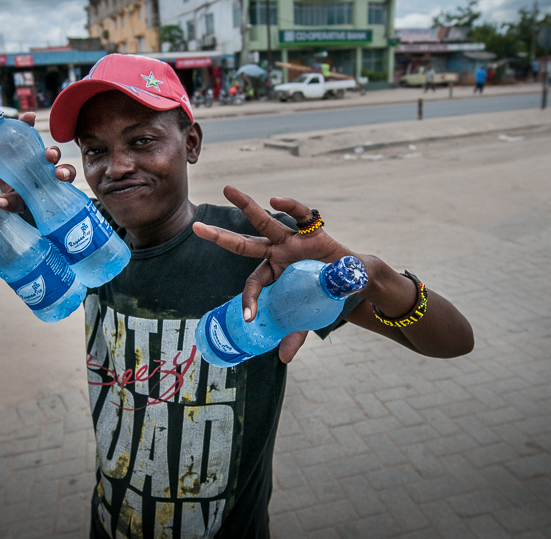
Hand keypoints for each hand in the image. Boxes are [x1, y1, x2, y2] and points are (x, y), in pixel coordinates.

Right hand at [0, 111, 77, 245]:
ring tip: (49, 153)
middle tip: (58, 176)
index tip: (1, 202)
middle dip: (60, 176)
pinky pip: (26, 133)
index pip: (28, 203)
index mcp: (26, 200)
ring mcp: (28, 161)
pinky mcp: (17, 143)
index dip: (16, 203)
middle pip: (53, 179)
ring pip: (46, 158)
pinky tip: (29, 117)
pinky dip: (28, 124)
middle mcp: (33, 180)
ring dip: (51, 154)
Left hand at [191, 186, 352, 363]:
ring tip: (227, 190)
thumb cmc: (322, 294)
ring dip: (246, 206)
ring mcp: (291, 239)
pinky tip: (275, 202)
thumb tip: (284, 360)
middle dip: (219, 236)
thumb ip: (294, 334)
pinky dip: (289, 207)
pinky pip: (300, 215)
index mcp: (272, 273)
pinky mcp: (311, 230)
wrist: (353, 279)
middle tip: (196, 227)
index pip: (253, 284)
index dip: (250, 299)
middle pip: (243, 244)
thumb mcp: (306, 317)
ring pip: (265, 222)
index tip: (249, 317)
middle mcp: (276, 253)